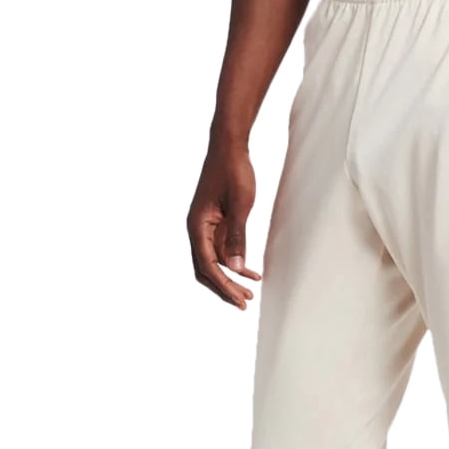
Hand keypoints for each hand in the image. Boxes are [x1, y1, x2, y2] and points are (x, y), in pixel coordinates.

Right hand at [186, 142, 260, 308]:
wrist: (230, 146)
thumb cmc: (234, 171)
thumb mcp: (241, 205)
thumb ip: (237, 237)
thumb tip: (234, 269)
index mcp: (196, 225)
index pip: (207, 264)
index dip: (223, 285)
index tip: (240, 299)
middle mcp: (197, 228)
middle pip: (206, 269)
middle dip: (224, 287)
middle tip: (245, 303)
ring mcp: (205, 227)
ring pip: (214, 262)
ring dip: (230, 278)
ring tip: (250, 293)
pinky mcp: (216, 223)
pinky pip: (222, 250)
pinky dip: (235, 263)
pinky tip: (251, 272)